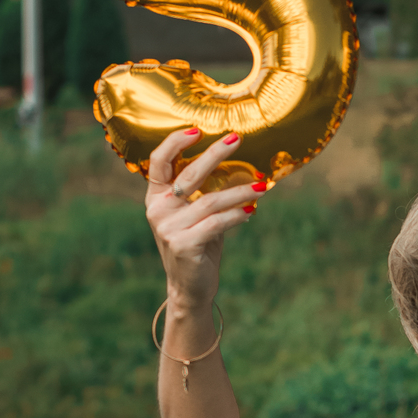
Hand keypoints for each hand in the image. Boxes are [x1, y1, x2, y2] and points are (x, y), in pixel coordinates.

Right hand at [144, 130, 268, 306]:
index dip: (175, 142)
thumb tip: (240, 168)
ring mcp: (168, 228)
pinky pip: (217, 223)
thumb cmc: (198, 245)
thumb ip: (204, 194)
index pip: (158, 161)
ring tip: (262, 186)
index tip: (198, 129)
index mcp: (155, 197)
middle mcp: (158, 210)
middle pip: (189, 174)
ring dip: (240, 192)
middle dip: (215, 154)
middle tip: (237, 139)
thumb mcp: (195, 216)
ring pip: (210, 201)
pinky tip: (251, 212)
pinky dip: (237, 216)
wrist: (189, 288)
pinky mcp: (184, 244)